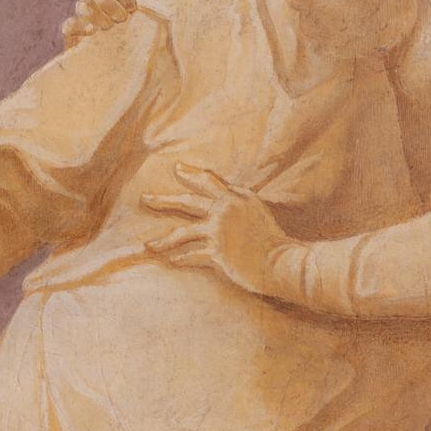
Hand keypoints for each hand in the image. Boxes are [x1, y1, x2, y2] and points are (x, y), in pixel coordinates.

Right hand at [62, 0, 152, 46]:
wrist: (129, 66)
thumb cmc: (140, 34)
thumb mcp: (148, 13)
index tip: (134, 5)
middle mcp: (99, 0)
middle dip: (109, 1)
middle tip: (122, 17)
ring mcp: (85, 17)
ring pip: (82, 3)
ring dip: (95, 12)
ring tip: (108, 26)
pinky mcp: (75, 35)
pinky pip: (69, 25)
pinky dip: (79, 26)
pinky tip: (92, 32)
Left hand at [140, 165, 293, 296]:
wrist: (284, 261)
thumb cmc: (275, 242)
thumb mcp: (259, 214)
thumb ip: (240, 206)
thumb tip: (221, 206)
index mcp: (237, 197)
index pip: (210, 181)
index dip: (192, 174)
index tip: (177, 169)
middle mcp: (225, 209)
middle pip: (188, 201)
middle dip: (164, 200)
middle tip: (146, 199)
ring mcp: (219, 230)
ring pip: (182, 232)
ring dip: (163, 240)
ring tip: (149, 245)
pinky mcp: (217, 252)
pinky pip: (191, 255)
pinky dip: (180, 259)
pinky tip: (172, 261)